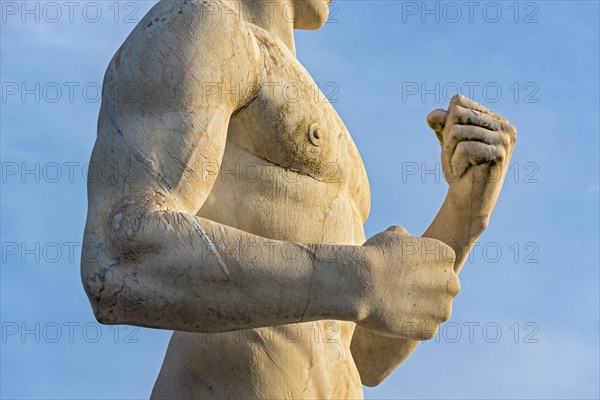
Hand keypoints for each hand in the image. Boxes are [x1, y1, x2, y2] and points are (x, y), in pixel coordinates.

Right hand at [357, 226, 459, 339]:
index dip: (418, 268)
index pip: (439, 264)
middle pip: (440, 289)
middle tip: (396, 289)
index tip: (400, 270)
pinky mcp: (431, 330)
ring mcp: (443, 309)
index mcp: (446, 256)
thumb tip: (405, 238)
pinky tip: (391, 316)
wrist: (360, 284)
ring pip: (434, 310)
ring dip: (417, 309)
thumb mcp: (390, 237)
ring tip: (392, 304)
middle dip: (423, 290)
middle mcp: (451, 283)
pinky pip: (422, 328)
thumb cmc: (372, 256)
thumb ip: (405, 239)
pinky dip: (409, 325)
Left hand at [427, 95, 515, 227]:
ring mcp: (504, 139)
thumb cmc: (459, 170)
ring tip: (460, 167)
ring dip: (449, 153)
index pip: (458, 102)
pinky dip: (455, 163)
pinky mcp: (499, 154)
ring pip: (457, 132)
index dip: (446, 123)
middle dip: (447, 139)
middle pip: (456, 114)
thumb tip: (433, 115)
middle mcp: (503, 125)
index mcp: (493, 118)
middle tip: (456, 159)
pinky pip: (463, 148)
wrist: (467, 202)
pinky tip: (464, 173)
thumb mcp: (447, 142)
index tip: (454, 145)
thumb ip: (441, 124)